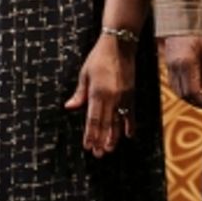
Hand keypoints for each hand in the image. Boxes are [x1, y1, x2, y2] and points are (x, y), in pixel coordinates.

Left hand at [64, 34, 135, 157]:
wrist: (119, 45)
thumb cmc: (98, 58)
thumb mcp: (84, 74)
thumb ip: (79, 93)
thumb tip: (69, 107)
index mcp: (97, 93)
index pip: (93, 119)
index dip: (90, 134)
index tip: (87, 146)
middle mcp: (111, 97)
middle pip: (105, 124)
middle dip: (101, 140)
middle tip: (98, 155)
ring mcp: (123, 96)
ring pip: (118, 122)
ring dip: (114, 137)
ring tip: (110, 149)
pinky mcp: (131, 93)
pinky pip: (131, 113)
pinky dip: (130, 125)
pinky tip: (129, 135)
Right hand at [161, 34, 201, 109]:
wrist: (182, 19)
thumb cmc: (199, 33)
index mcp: (188, 63)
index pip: (193, 91)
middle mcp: (176, 66)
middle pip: (184, 94)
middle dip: (195, 102)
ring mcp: (170, 65)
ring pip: (177, 90)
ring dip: (188, 97)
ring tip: (199, 98)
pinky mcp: (167, 64)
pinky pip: (173, 82)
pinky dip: (181, 89)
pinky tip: (190, 89)